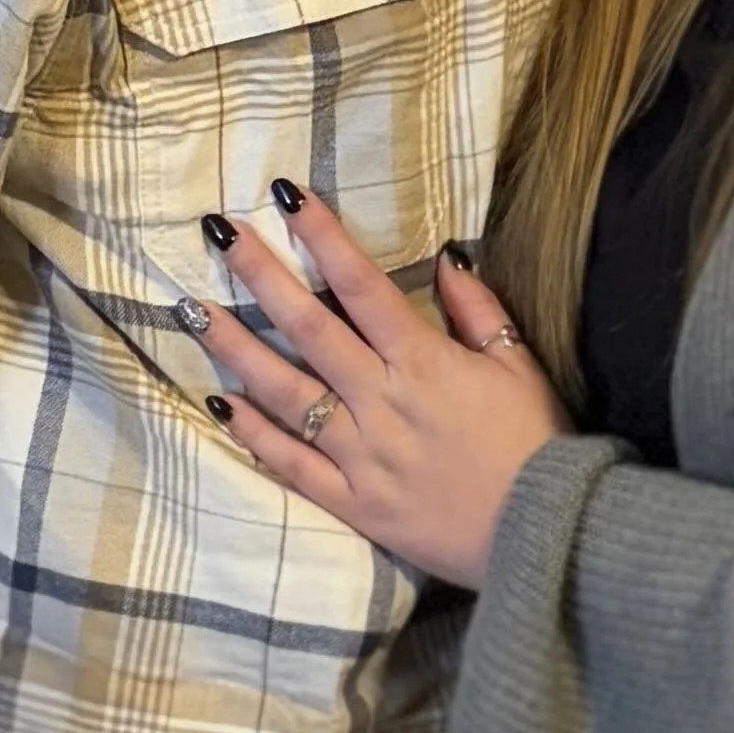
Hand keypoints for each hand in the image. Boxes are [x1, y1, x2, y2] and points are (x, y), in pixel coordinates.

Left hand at [191, 190, 572, 590]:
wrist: (542, 536)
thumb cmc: (536, 443)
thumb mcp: (518, 364)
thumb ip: (477, 309)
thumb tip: (443, 256)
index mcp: (423, 361)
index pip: (361, 285)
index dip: (323, 237)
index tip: (287, 196)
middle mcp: (380, 401)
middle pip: (309, 328)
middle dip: (261, 276)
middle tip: (219, 234)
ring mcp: (359, 455)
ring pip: (285, 393)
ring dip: (235, 349)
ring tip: (192, 311)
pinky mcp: (351, 503)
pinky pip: (292, 465)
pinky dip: (254, 435)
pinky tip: (220, 403)